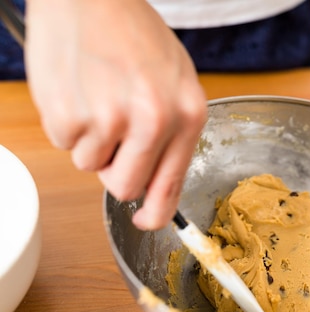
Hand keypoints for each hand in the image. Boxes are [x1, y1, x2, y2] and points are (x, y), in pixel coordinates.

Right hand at [25, 0, 206, 229]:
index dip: (156, 214)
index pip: (171, 185)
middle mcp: (154, 121)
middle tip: (112, 135)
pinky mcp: (69, 115)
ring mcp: (109, 120)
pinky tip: (77, 89)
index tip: (146, 222)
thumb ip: (173, 132)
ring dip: (90, 141)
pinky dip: (67, 124)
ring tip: (96, 97)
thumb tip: (156, 186)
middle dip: (115, 169)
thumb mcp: (177, 79)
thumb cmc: (135, 34)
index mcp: (187, 113)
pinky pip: (64, 144)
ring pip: (90, 167)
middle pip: (125, 187)